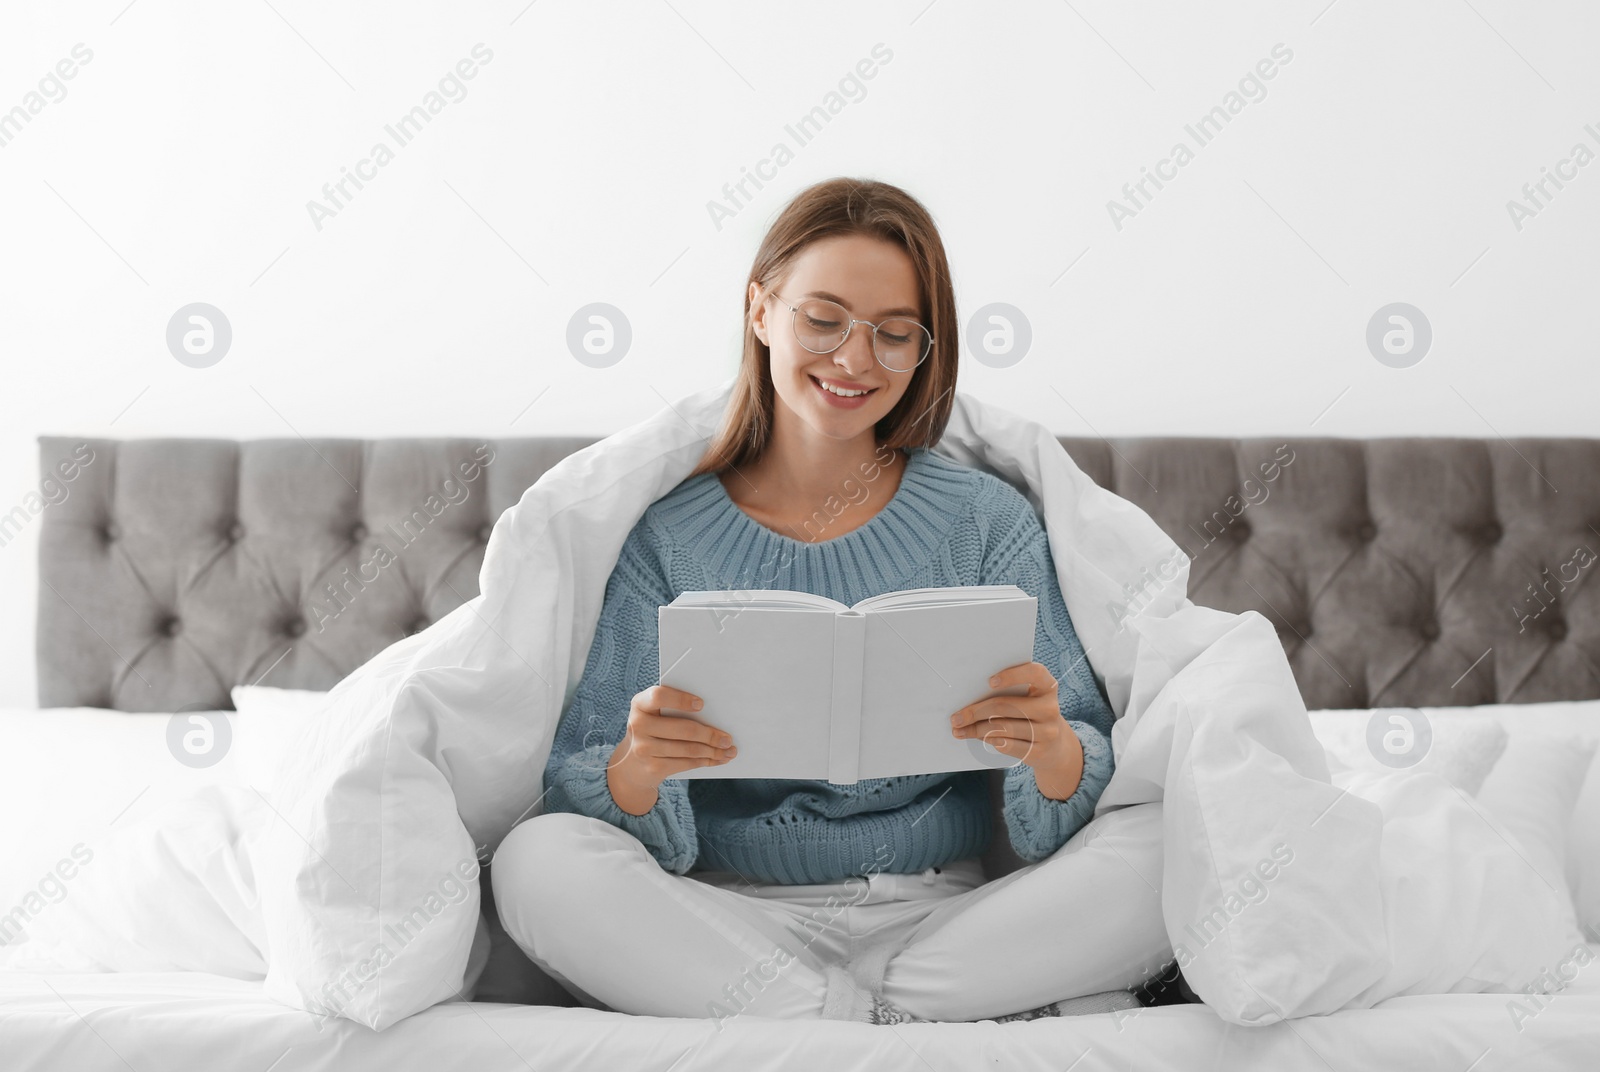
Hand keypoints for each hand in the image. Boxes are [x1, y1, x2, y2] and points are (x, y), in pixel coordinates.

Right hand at [608, 685, 736, 814]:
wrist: (631, 765)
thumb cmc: (653, 730)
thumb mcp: (654, 715)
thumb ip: (674, 709)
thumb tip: (716, 714)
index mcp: (640, 704)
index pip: (659, 696)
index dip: (681, 700)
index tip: (702, 704)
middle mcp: (638, 725)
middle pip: (683, 729)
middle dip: (710, 735)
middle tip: (728, 738)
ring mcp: (644, 748)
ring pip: (688, 749)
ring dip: (713, 751)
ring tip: (729, 750)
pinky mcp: (653, 767)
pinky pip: (686, 764)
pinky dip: (705, 761)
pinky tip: (717, 759)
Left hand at [949, 662, 1084, 801]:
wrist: (1056, 748)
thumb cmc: (1033, 716)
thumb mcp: (1029, 700)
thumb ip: (1009, 693)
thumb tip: (969, 698)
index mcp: (1047, 686)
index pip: (1034, 673)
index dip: (1012, 675)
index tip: (989, 682)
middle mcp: (1050, 707)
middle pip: (1005, 706)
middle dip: (975, 712)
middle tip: (956, 718)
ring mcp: (1047, 731)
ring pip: (1002, 727)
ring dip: (976, 729)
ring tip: (961, 730)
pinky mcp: (1039, 751)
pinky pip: (1007, 744)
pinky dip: (988, 740)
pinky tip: (978, 737)